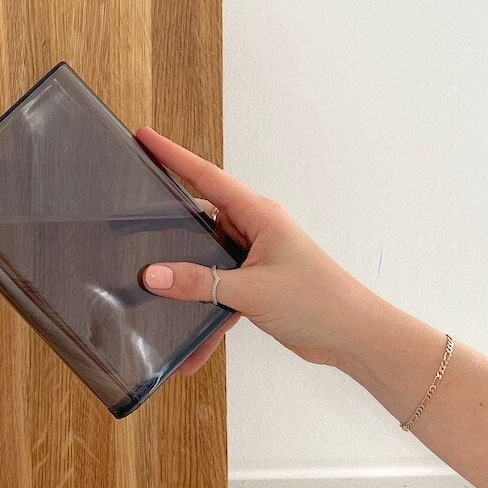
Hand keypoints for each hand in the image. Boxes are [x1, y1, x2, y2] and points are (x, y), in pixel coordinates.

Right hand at [136, 127, 380, 375]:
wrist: (354, 338)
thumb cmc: (320, 302)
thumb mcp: (251, 291)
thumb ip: (199, 283)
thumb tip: (154, 275)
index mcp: (259, 215)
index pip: (206, 177)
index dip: (173, 156)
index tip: (146, 138)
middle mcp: (256, 230)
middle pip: (200, 217)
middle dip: (169, 221)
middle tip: (134, 214)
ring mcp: (255, 258)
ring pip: (206, 259)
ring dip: (188, 282)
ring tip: (156, 292)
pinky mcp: (255, 286)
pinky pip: (219, 293)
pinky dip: (206, 317)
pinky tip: (192, 349)